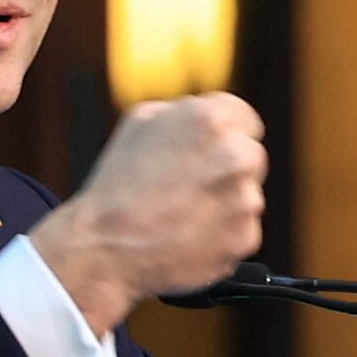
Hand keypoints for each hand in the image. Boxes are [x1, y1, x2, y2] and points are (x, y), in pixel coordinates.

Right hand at [30, 94, 267, 333]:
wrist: (105, 246)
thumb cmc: (118, 183)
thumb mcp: (141, 122)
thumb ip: (187, 110)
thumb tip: (214, 113)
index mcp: (214, 120)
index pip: (246, 120)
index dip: (225, 136)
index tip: (208, 151)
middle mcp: (239, 155)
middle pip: (250, 156)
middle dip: (226, 168)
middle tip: (188, 185)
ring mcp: (246, 199)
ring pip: (247, 194)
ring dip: (225, 201)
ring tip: (181, 212)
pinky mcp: (246, 236)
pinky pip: (241, 229)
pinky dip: (221, 233)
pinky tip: (188, 234)